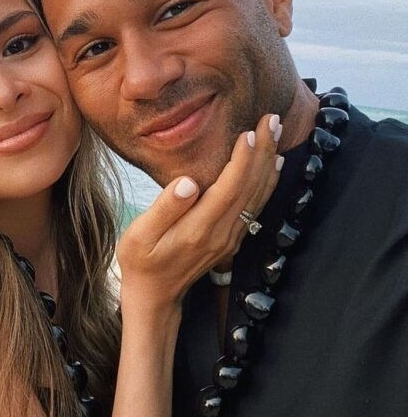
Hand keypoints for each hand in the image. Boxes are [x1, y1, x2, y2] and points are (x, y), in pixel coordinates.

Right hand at [116, 113, 282, 311]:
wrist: (155, 297)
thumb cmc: (140, 262)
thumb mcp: (139, 236)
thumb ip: (164, 209)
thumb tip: (187, 182)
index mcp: (199, 229)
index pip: (228, 189)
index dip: (242, 160)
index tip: (249, 132)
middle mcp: (222, 234)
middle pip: (250, 188)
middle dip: (263, 152)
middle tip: (274, 120)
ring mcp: (230, 238)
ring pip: (258, 196)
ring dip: (269, 163)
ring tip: (277, 133)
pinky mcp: (232, 239)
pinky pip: (256, 206)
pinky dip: (267, 183)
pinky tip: (272, 166)